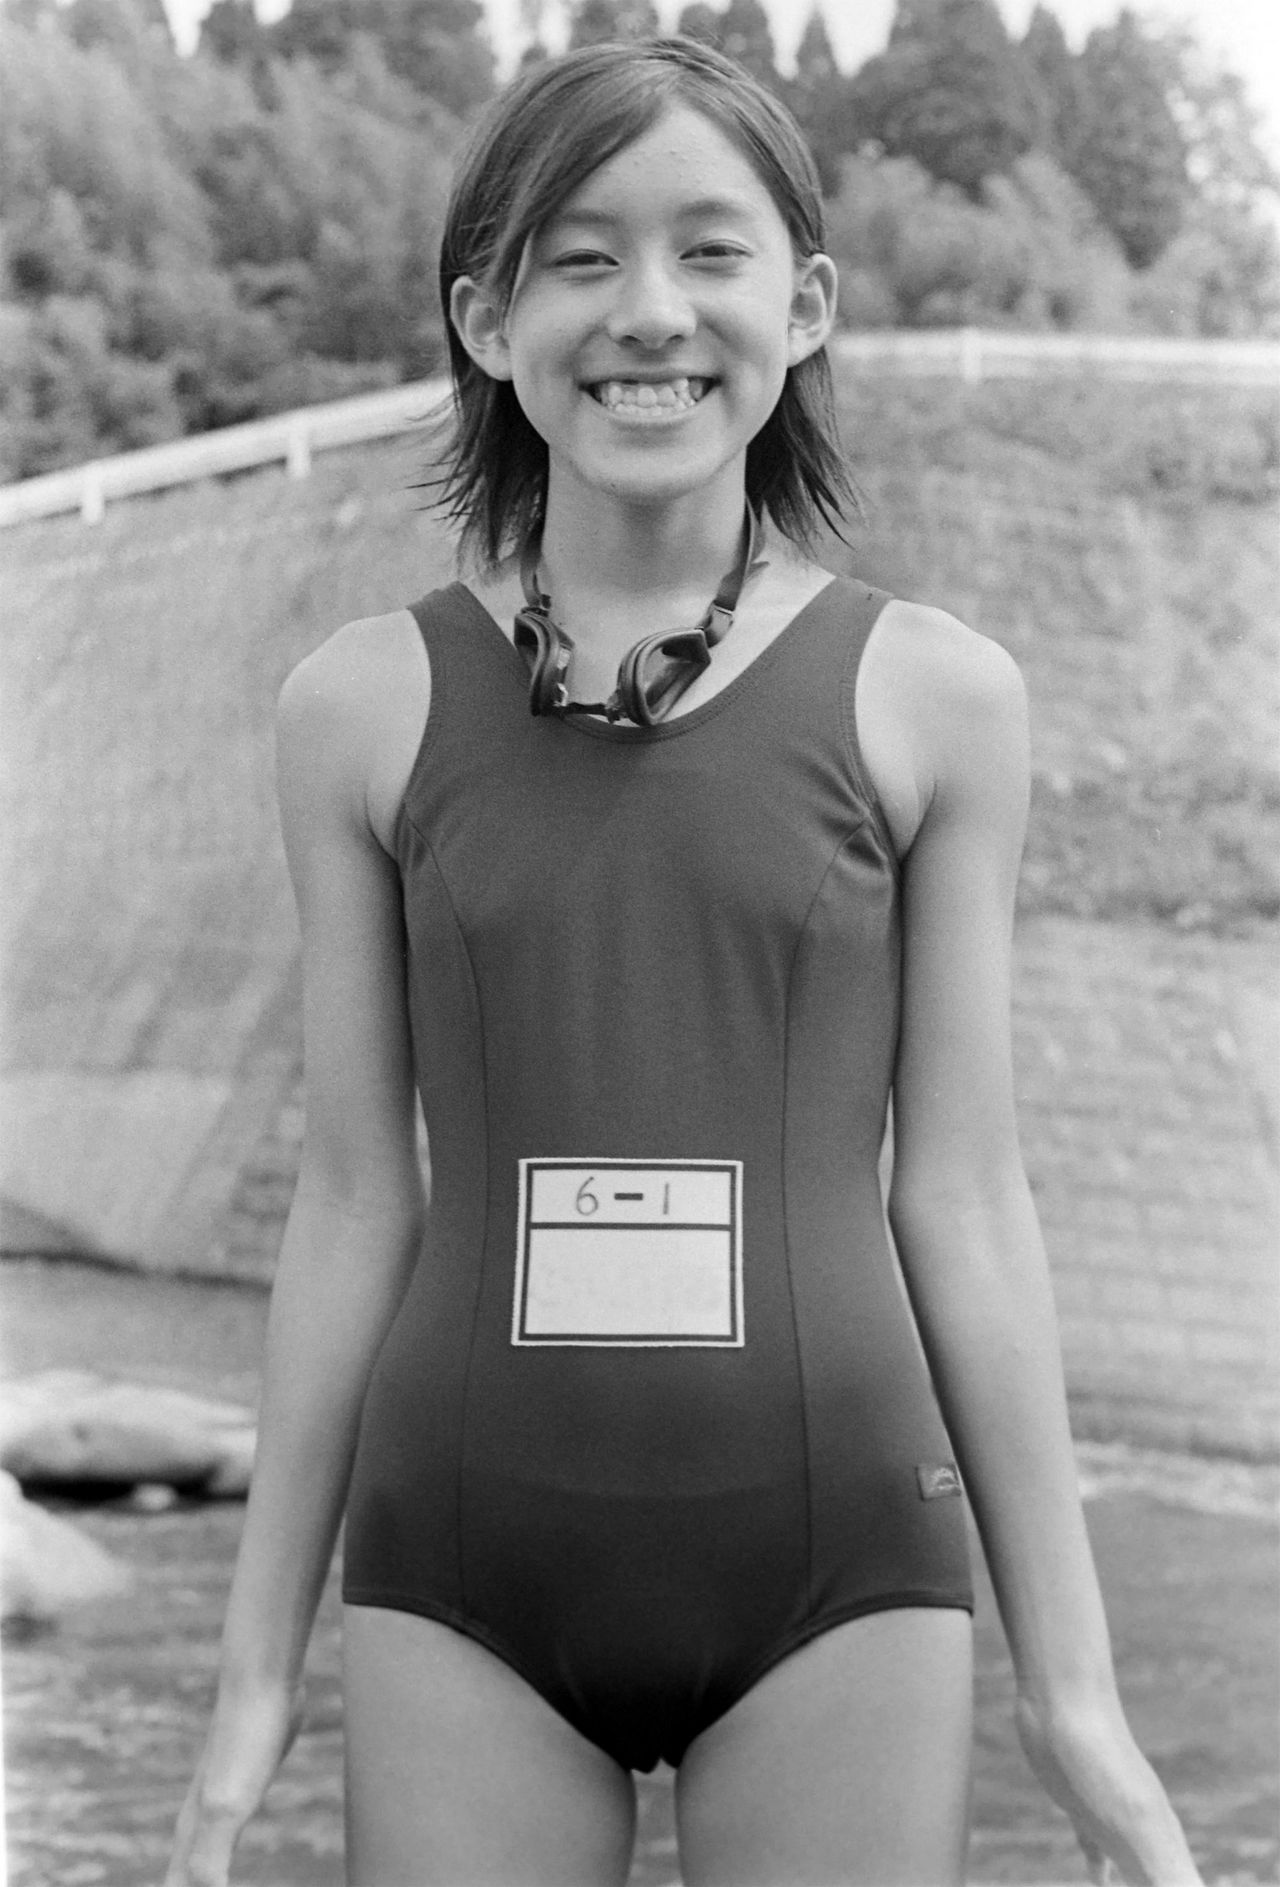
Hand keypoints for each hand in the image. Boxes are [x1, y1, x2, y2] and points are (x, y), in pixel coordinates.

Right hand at [164, 1678, 305, 1886]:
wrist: (262, 1681)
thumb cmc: (245, 1741)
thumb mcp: (227, 1806)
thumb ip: (208, 1861)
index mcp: (190, 1841)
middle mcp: (197, 1828)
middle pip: (182, 1884)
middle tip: (217, 1886)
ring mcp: (221, 1806)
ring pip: (205, 1864)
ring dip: (209, 1885)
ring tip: (220, 1885)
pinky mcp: (246, 1788)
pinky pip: (231, 1838)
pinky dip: (230, 1864)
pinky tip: (241, 1866)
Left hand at [1015, 1688, 1202, 1885]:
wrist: (1062, 1702)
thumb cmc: (1098, 1761)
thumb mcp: (1138, 1829)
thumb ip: (1172, 1880)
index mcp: (1167, 1857)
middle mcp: (1151, 1844)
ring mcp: (1120, 1827)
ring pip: (1137, 1882)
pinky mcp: (1085, 1813)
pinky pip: (1099, 1857)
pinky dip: (1101, 1877)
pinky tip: (1097, 1883)